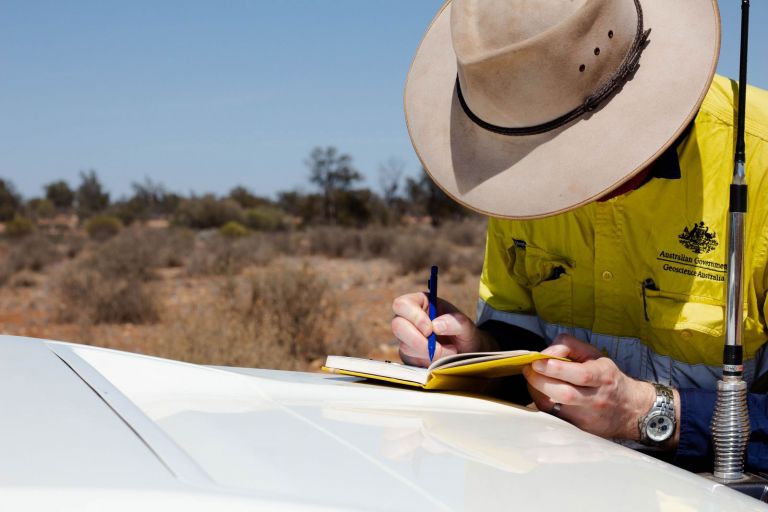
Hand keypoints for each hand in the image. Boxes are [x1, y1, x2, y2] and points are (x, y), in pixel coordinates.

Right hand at [391, 292, 496, 366]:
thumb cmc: (465, 334)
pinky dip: (426, 362)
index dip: (413, 317)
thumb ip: (455, 322)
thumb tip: (436, 326)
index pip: (402, 304)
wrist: (467, 353)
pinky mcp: (408, 355)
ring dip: (427, 352)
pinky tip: (439, 359)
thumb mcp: (467, 326)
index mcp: (421, 303)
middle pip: (397, 325)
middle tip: (437, 347)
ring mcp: (407, 338)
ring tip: (449, 352)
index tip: (430, 330)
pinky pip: (409, 360)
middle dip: (417, 340)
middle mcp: (409, 319)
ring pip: (404, 345)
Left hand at [522, 334, 656, 440]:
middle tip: (528, 370)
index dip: (556, 368)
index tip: (537, 361)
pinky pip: (554, 417)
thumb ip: (568, 346)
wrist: (630, 410)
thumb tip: (545, 353)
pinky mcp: (580, 430)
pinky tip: (539, 393)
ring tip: (532, 380)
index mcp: (604, 376)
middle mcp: (597, 398)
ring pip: (557, 409)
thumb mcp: (594, 354)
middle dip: (541, 381)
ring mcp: (588, 417)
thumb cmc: (607, 377)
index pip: (581, 374)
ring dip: (537, 392)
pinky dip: (542, 404)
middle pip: (566, 394)